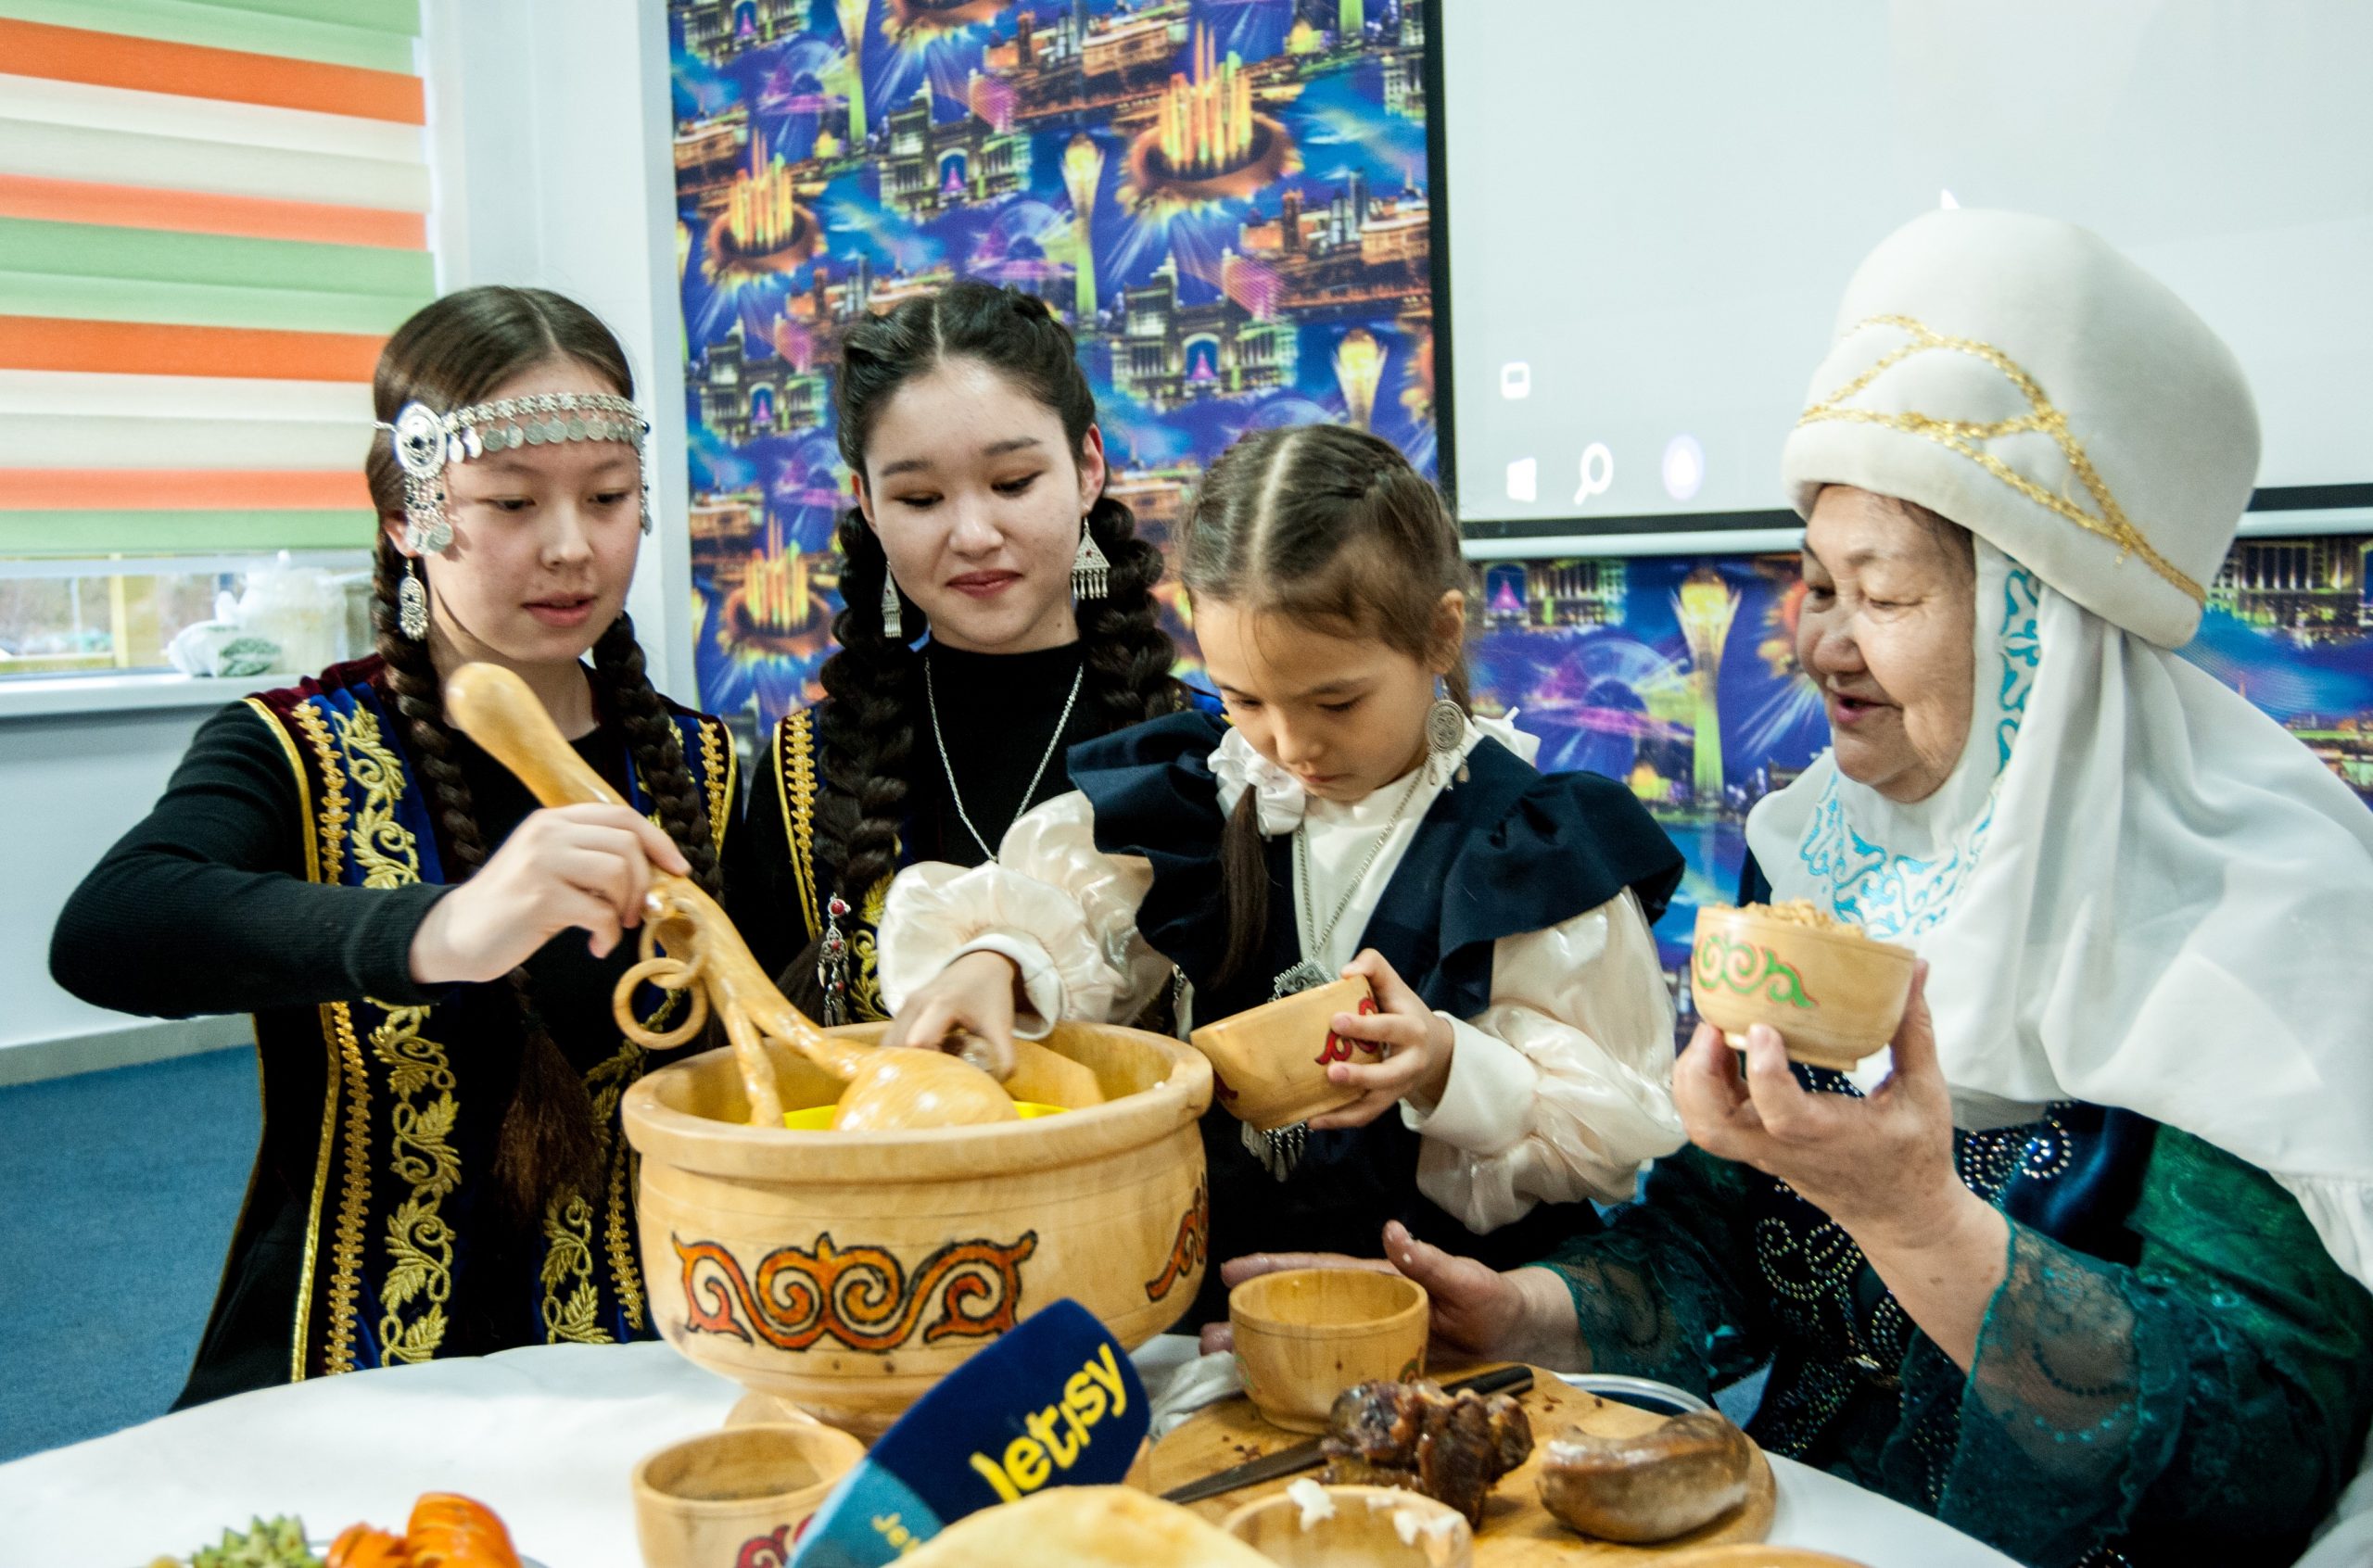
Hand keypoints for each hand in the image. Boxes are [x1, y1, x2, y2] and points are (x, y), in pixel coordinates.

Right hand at [408, 803, 687, 983]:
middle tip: (637, 914)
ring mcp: (541, 861)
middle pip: (627, 845)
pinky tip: (597, 946)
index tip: (679, 869)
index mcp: (553, 820)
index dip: (659, 841)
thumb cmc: (514, 907)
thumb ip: (594, 861)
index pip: (622, 815)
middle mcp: (547, 832)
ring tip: (614, 927)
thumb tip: (658, 875)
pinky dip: (609, 934)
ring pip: (618, 873)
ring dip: (627, 908)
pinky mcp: (538, 896)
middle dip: (645, 884)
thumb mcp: (553, 870)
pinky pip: (600, 912)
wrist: (455, 934)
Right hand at [877, 949, 1021, 1075]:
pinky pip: (892, 1039)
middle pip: (897, 1046)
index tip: (943, 1082)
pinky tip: (922, 1064)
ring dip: (904, 1063)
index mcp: (942, 1004)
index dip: (927, 1066)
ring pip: (890, 1045)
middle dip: (911, 1070)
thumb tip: (995, 1088)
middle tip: (929, 1087)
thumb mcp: (1001, 1025)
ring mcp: (905, 1006)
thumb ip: (1002, 1058)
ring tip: (926, 1076)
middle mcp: (916, 1003)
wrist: (980, 965)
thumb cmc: (990, 995)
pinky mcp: (901, 1012)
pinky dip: (902, 1056)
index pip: (920, 1042)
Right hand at [1194, 1222, 1564, 1364]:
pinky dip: (1301, 1374)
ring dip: (1267, 1347)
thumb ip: (1428, 1259)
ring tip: (1226, 1360)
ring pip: (1308, 1339)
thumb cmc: (1490, 1296)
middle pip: (1299, 1308)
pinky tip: (1274, 1386)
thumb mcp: (1464, 1276)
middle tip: (1211, 1333)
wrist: (1512, 1331)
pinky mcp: (1378, 1362)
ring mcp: (1368, 1336)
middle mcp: (1364, 1306)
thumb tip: (1392, 1231)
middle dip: (1252, 1316)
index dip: (1276, 1268)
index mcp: (1376, 1279)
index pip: (1319, 1270)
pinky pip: (1332, 1367)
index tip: (1234, 1270)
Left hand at [1306, 949, 1455, 1129]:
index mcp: (1412, 1029)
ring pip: (1376, 1103)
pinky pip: (1365, 1116)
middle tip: (1332, 1072)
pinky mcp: (1388, 1101)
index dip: (1364, 1025)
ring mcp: (1399, 1086)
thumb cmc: (1404, 1012)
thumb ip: (1373, 966)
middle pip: (1389, 1074)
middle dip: (1361, 1076)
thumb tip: (1345, 972)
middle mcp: (1410, 1062)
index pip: (1390, 1027)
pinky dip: (1340, 1120)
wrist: (1435, 1049)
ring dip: (1346, 1111)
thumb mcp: (1395, 984)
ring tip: (1315, 1112)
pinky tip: (1314, 1120)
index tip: (1335, 1020)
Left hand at [1675, 961, 1964, 1252]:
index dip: (1763, 1073)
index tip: (1761, 1028)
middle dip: (1698, 1074)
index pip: (1780, 1116)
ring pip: (1703, 1126)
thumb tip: (1915, 968)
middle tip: (1713, 1025)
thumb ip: (1914, 1030)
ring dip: (1694, 1077)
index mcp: (1827, 1137)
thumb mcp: (1926, 1092)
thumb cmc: (1916, 1155)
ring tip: (1713, 1030)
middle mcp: (1784, 1149)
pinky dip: (1704, 1083)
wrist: (1902, 1216)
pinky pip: (1713, 1119)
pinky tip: (1723, 1047)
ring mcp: (1764, 1152)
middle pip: (1712, 1128)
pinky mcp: (1757, 1147)